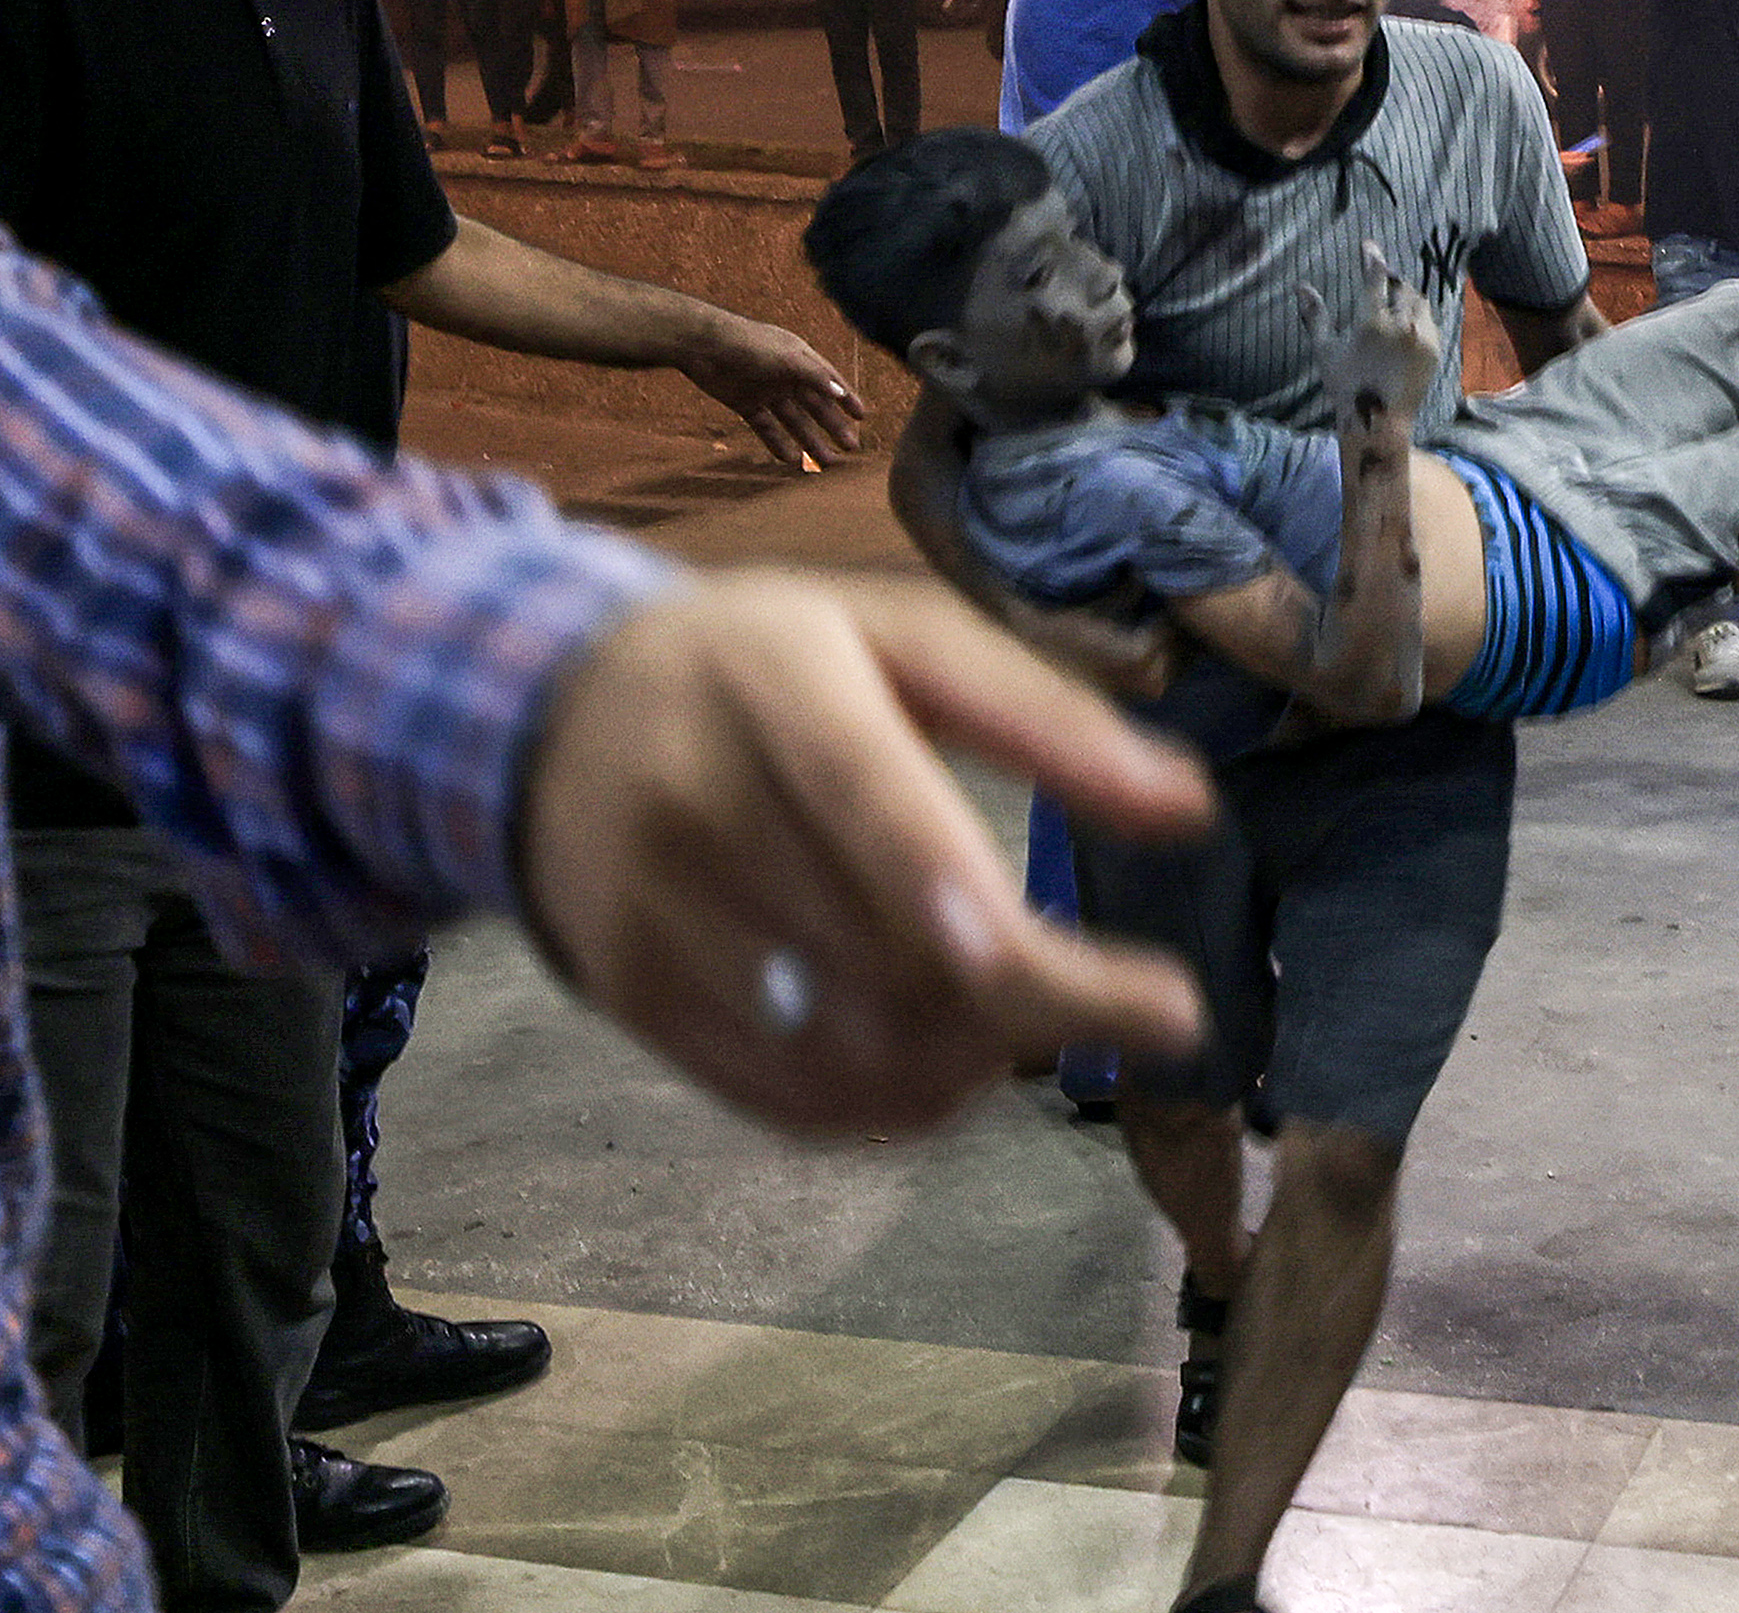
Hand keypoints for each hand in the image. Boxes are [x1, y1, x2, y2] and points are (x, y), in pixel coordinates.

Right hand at [518, 571, 1212, 1134]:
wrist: (550, 715)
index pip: (871, 802)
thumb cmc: (768, 665)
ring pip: (850, 1045)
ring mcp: (652, 913)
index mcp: (775, 683)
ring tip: (1038, 1011)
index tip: (1084, 973)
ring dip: (978, 1057)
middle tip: (1150, 1005)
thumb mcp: (898, 636)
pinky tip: (953, 1055)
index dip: (957, 896)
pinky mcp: (633, 1000)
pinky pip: (789, 1096)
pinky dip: (897, 1100)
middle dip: (1042, 1000)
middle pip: (888, 953)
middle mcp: (695, 802)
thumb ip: (1044, 715)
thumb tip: (1188, 808)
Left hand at [682, 320, 867, 469]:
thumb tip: (840, 394)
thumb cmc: (748, 344)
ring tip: (825, 462)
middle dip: (832, 426)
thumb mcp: (787, 359)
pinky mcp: (745, 403)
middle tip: (850, 449)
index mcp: (799, 358)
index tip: (862, 417)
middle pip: (814, 406)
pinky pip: (766, 427)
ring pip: (793, 420)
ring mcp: (766, 390)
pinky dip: (778, 443)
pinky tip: (791, 460)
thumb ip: (815, 376)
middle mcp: (785, 375)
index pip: (829, 381)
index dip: (846, 398)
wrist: (702, 345)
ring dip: (809, 440)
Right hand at [1298, 242, 1442, 424]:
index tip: (1369, 245)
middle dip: (1392, 281)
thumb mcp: (1325, 351)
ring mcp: (1421, 338)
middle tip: (1383, 279)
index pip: (1376, 279)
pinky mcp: (1434, 350)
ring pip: (1419, 303)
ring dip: (1407, 297)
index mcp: (1372, 322)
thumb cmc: (1345, 386)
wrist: (1378, 422)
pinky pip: (1428, 322)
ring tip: (1395, 299)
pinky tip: (1407, 323)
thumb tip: (1301, 286)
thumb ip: (1315, 316)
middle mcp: (1401, 325)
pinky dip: (1417, 317)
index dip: (1372, 258)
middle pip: (1402, 288)